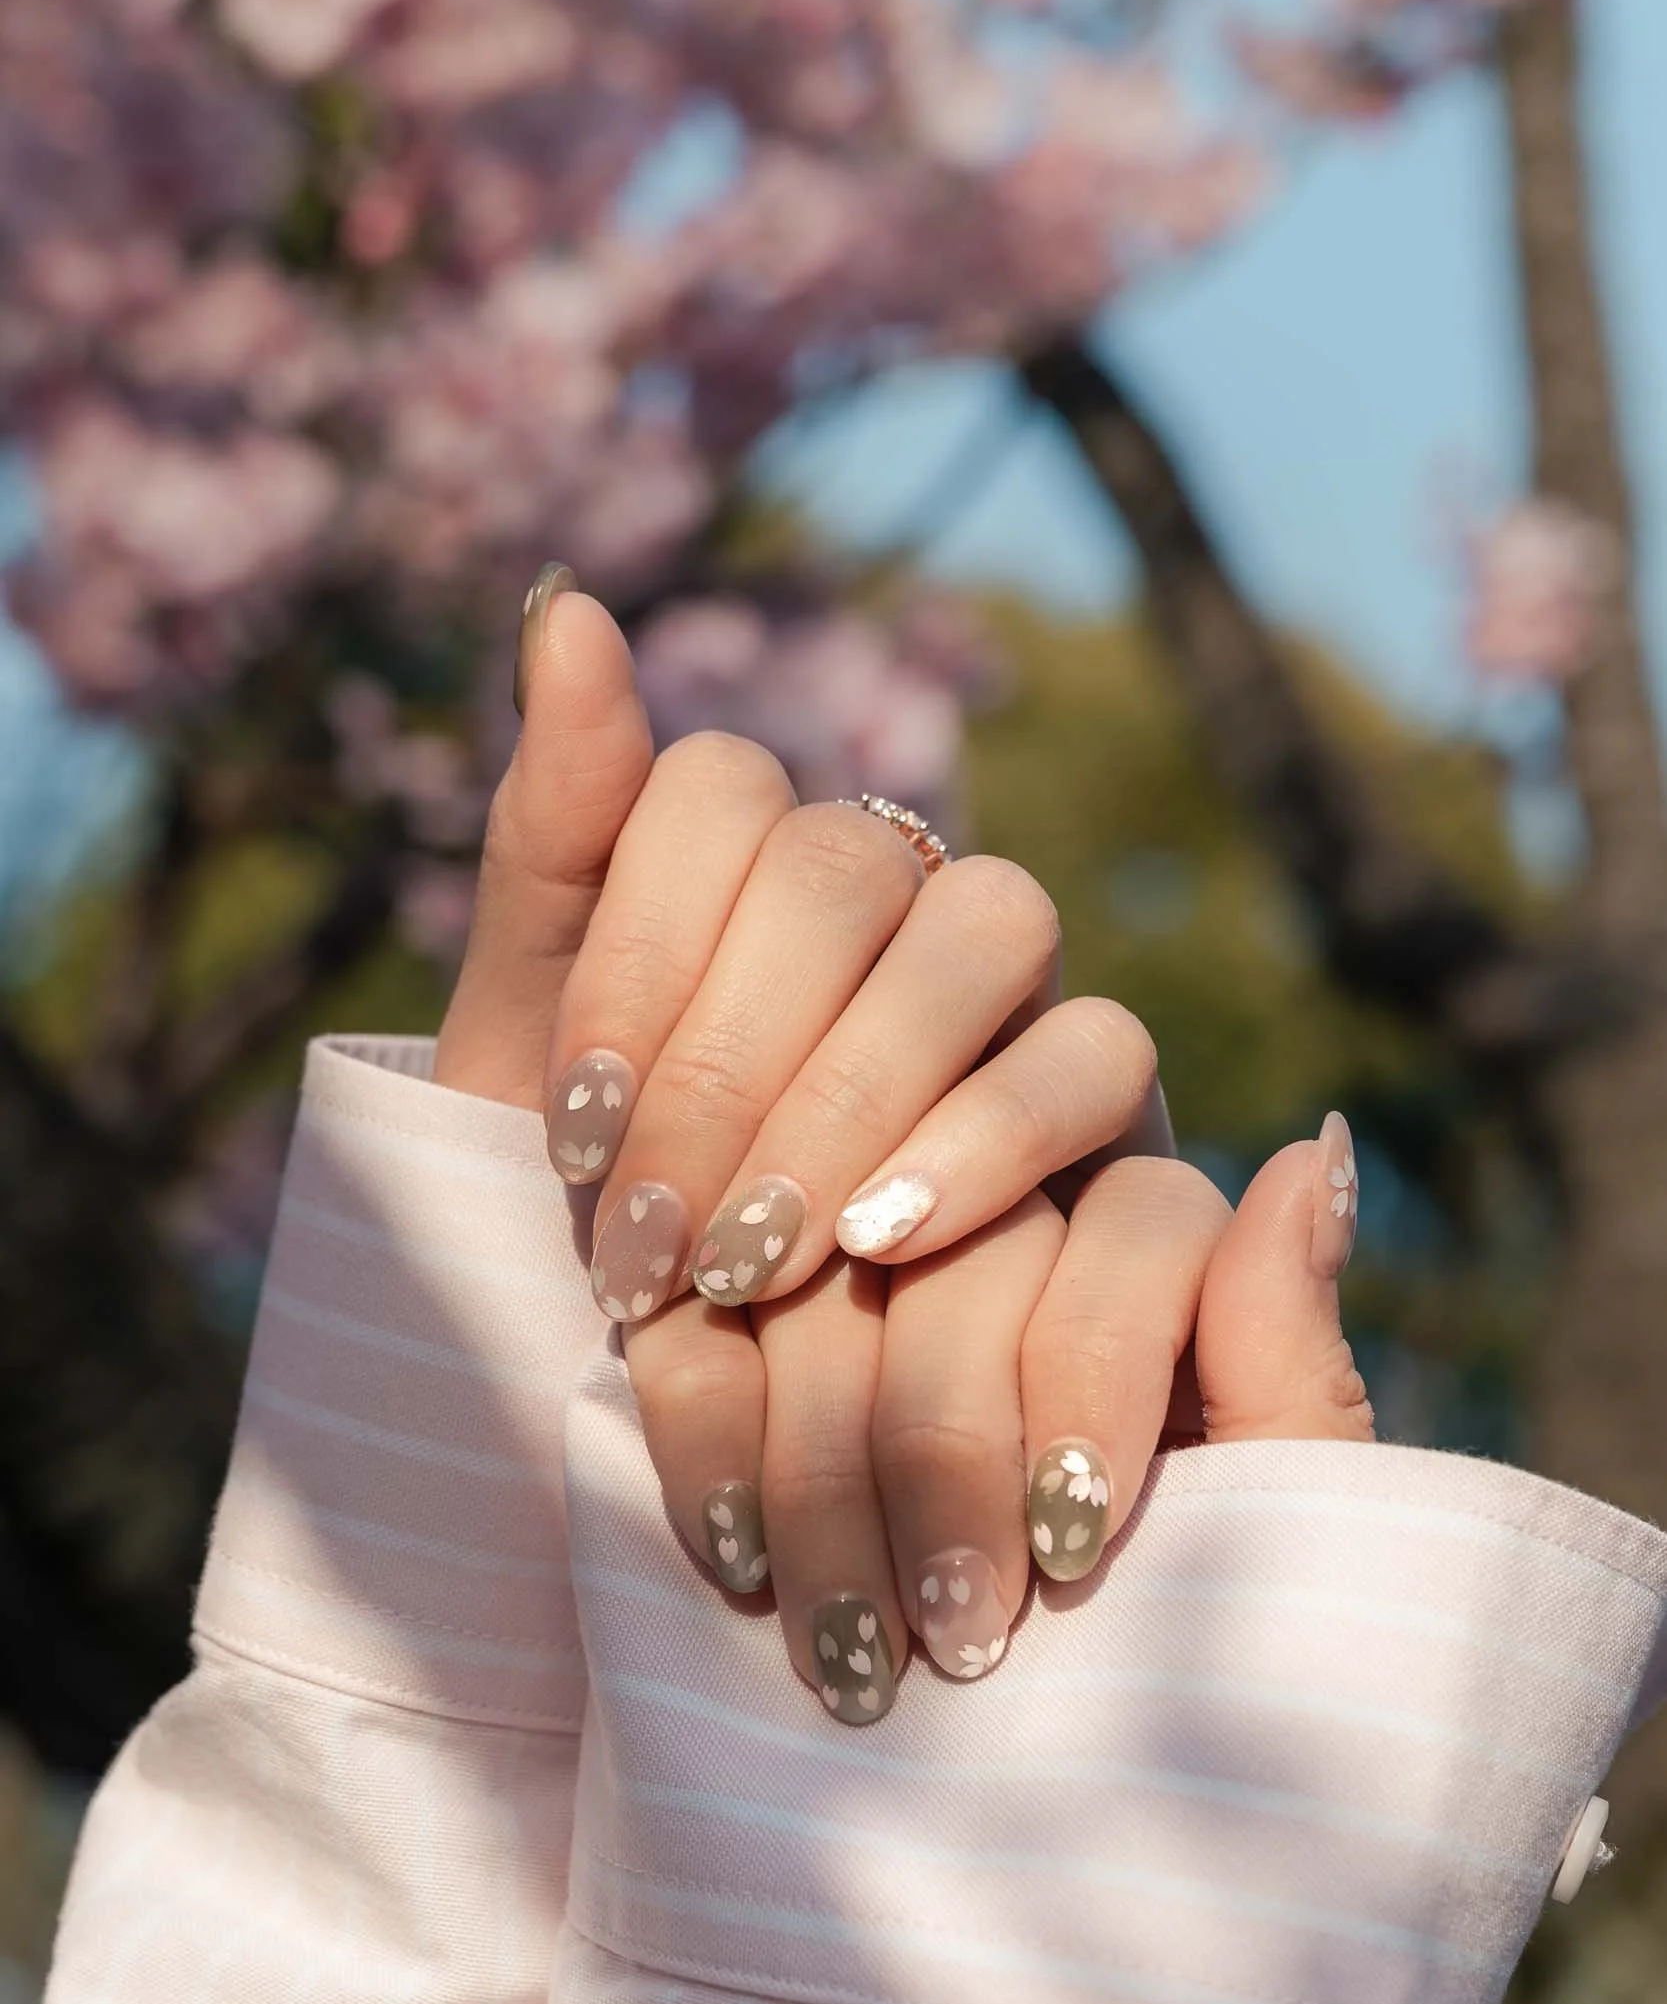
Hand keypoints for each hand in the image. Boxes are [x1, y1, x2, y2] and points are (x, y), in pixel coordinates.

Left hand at [435, 574, 1167, 1325]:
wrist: (714, 1401)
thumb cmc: (609, 1219)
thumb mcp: (524, 1063)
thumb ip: (552, 847)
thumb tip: (565, 601)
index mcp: (749, 854)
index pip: (713, 792)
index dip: (636, 959)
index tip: (569, 1138)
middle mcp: (895, 884)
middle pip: (843, 865)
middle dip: (727, 1068)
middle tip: (648, 1247)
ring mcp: (1011, 975)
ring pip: (992, 925)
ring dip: (856, 1093)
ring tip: (752, 1263)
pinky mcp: (1106, 1092)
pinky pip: (1097, 1051)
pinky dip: (986, 1138)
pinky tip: (879, 1241)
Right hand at [626, 1113, 1371, 1720]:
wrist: (1036, 1853)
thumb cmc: (1181, 1681)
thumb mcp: (1258, 1538)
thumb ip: (1284, 1357)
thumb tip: (1316, 1148)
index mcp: (1166, 1270)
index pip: (1139, 1224)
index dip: (1099, 1366)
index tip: (1073, 1540)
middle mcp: (1017, 1233)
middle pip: (971, 1253)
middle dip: (950, 1449)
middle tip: (956, 1633)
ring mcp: (850, 1278)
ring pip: (821, 1285)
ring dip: (826, 1472)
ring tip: (851, 1648)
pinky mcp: (726, 1335)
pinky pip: (694, 1332)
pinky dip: (709, 1440)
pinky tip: (737, 1559)